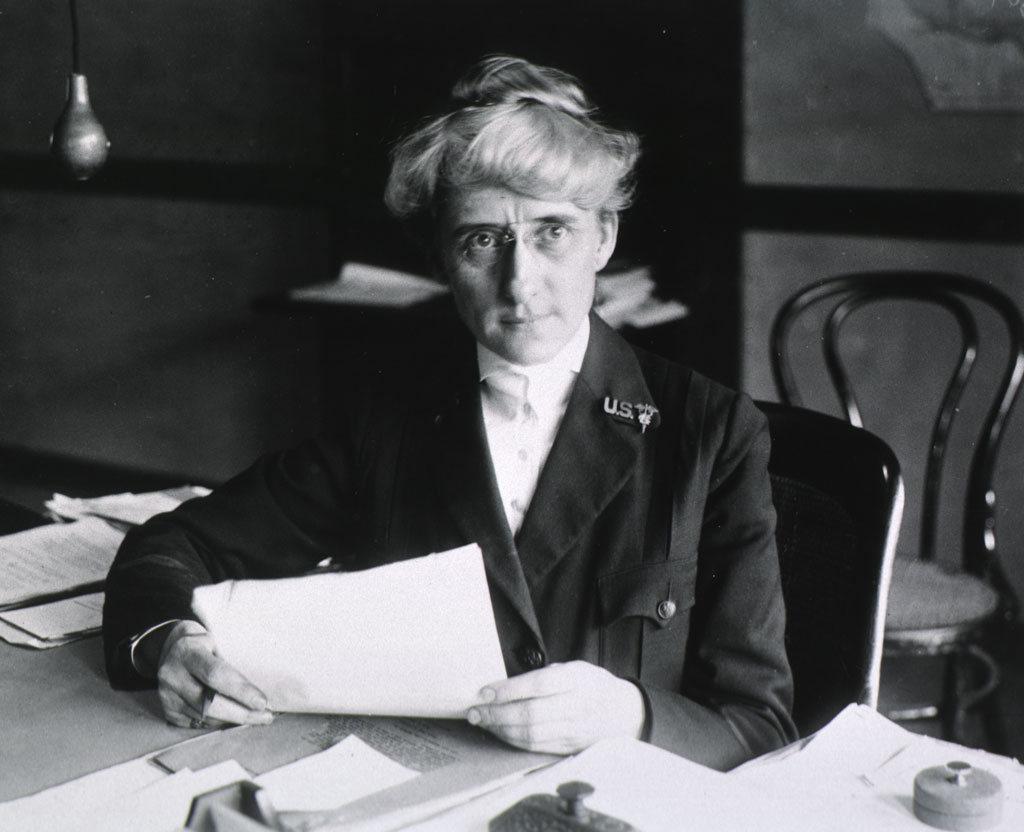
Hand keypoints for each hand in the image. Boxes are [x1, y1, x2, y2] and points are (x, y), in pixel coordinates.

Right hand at [155, 620, 273, 728]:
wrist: (169, 648)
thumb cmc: (203, 644)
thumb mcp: (214, 641)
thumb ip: (228, 661)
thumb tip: (256, 688)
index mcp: (187, 652)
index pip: (216, 675)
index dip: (240, 690)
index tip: (262, 702)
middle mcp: (173, 675)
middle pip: (210, 703)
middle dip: (241, 713)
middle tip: (266, 716)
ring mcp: (167, 695)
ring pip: (205, 717)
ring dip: (233, 720)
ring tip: (256, 718)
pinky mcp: (168, 711)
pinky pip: (197, 723)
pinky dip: (219, 723)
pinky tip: (234, 719)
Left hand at [467, 660, 644, 754]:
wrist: (626, 714)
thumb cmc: (594, 686)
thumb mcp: (575, 668)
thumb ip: (546, 675)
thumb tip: (508, 684)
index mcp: (576, 680)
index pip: (538, 686)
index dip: (508, 690)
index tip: (485, 691)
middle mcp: (575, 706)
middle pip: (530, 714)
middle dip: (496, 714)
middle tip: (475, 711)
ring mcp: (572, 730)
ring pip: (530, 734)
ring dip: (500, 729)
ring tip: (482, 721)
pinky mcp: (568, 747)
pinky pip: (535, 746)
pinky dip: (512, 741)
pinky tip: (500, 732)